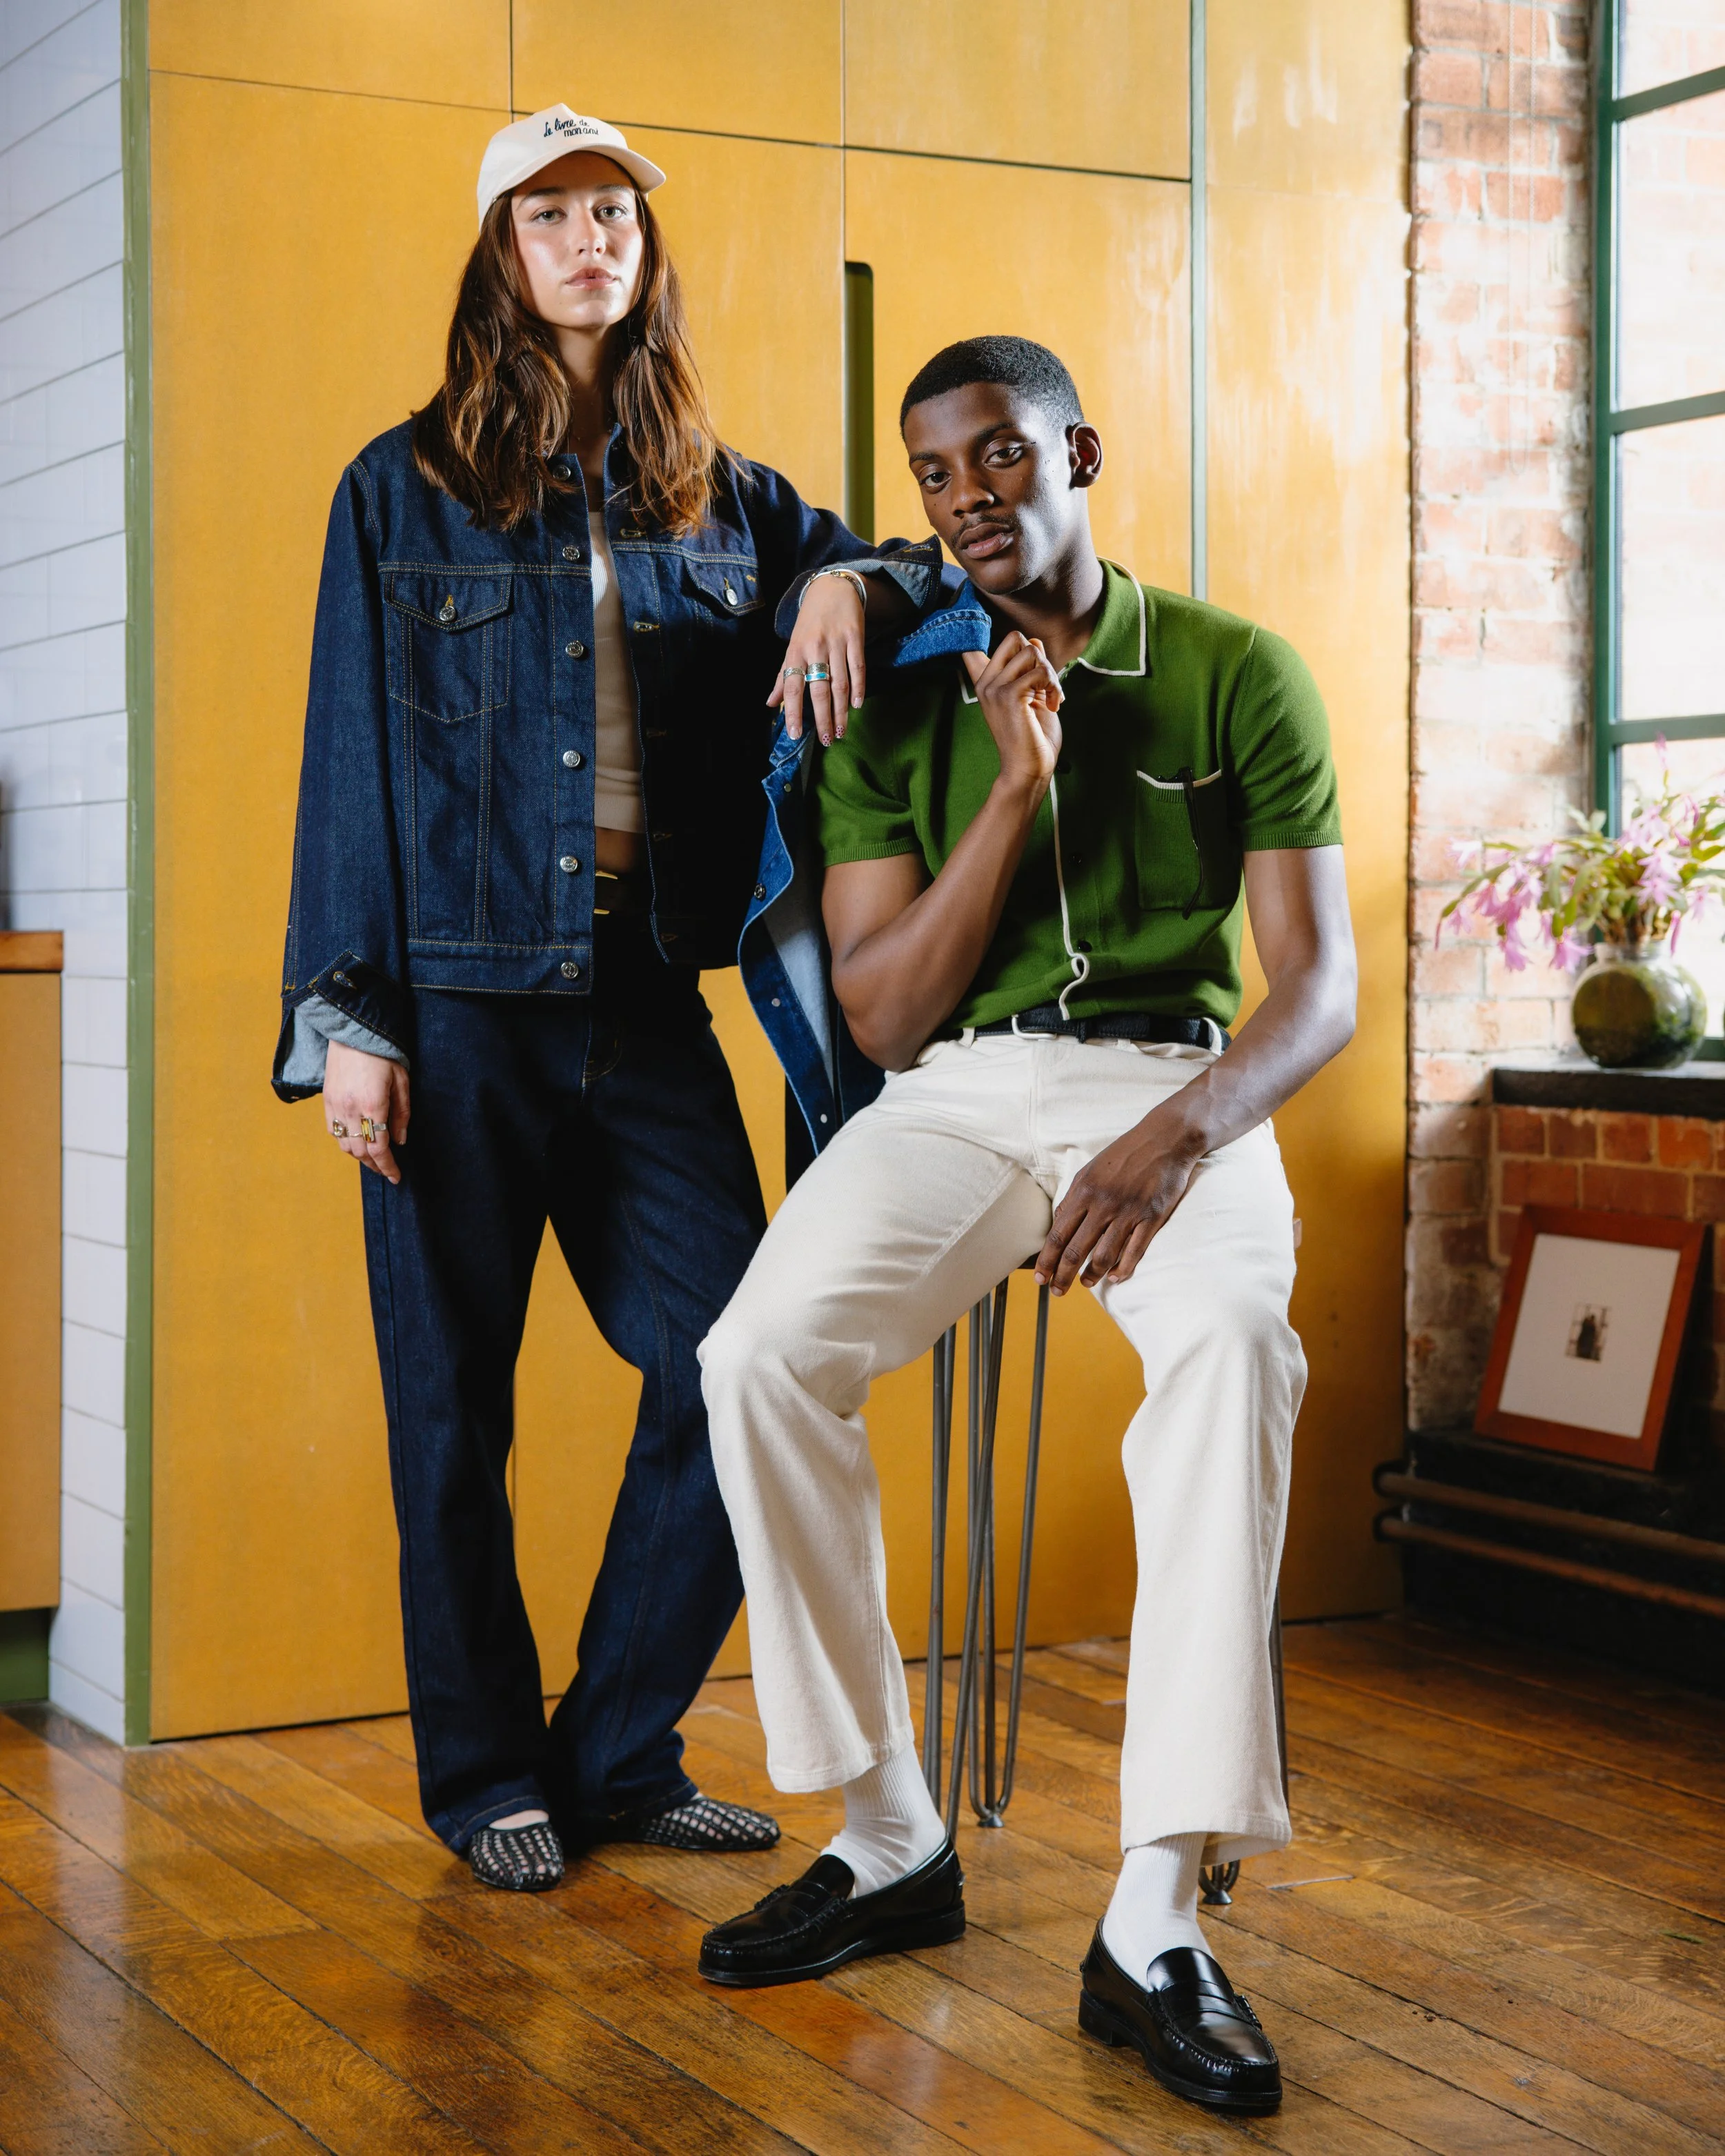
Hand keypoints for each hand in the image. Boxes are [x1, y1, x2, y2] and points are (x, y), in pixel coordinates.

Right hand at [324, 1040, 410, 1184]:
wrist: (353, 1030)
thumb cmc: (383, 1054)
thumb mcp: (402, 1082)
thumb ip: (402, 1114)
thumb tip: (400, 1140)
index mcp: (372, 1105)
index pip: (379, 1148)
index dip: (388, 1167)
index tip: (396, 1177)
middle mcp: (350, 1109)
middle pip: (361, 1151)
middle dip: (375, 1165)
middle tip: (387, 1170)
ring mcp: (335, 1105)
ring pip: (345, 1145)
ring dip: (360, 1156)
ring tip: (373, 1159)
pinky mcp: (326, 1100)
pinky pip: (333, 1131)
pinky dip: (345, 1142)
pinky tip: (357, 1140)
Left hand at [769, 573, 866, 745]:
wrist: (832, 589)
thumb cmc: (809, 623)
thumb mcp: (792, 646)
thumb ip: (783, 677)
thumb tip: (770, 704)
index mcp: (795, 653)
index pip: (792, 687)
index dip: (792, 712)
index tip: (795, 734)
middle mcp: (814, 649)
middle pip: (819, 690)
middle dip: (822, 719)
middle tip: (826, 741)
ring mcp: (836, 643)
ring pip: (840, 684)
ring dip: (841, 711)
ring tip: (840, 731)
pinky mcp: (855, 637)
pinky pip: (858, 667)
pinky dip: (859, 688)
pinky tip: (857, 706)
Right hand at [961, 635, 1062, 797]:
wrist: (1029, 768)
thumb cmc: (1031, 738)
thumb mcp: (1031, 696)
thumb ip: (1030, 669)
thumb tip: (1033, 641)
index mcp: (987, 683)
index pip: (977, 646)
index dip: (991, 638)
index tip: (1008, 647)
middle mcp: (986, 683)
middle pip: (1015, 638)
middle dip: (1040, 657)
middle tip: (1046, 684)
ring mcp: (995, 688)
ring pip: (1031, 651)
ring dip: (1050, 672)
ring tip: (1052, 697)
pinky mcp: (1009, 695)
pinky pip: (1039, 670)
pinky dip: (1053, 685)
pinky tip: (1053, 704)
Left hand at [1035, 1101, 1205, 1292]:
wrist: (1165, 1138)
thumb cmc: (1125, 1154)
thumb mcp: (1090, 1171)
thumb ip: (1074, 1198)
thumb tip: (1059, 1225)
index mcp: (1083, 1191)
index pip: (1058, 1234)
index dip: (1047, 1260)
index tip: (1040, 1277)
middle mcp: (1103, 1203)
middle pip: (1075, 1250)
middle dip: (1062, 1275)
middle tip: (1057, 1291)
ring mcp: (1128, 1212)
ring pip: (1103, 1255)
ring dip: (1091, 1275)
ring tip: (1085, 1284)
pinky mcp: (1152, 1217)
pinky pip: (1134, 1251)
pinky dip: (1122, 1269)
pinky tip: (1114, 1278)